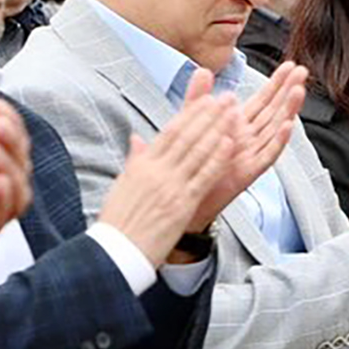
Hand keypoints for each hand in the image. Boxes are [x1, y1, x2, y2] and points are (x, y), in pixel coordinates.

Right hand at [98, 88, 235, 264]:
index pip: (170, 132)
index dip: (191, 115)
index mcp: (142, 165)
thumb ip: (135, 160)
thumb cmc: (118, 222)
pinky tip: (230, 144)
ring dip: (218, 129)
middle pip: (187, 136)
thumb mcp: (123, 185)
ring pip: (198, 151)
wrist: (115, 251)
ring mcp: (170, 186)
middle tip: (227, 98)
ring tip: (234, 113)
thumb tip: (137, 139)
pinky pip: (203, 176)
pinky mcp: (182, 203)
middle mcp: (156, 171)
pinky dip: (217, 158)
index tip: (206, 100)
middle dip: (209, 114)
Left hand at [188, 63, 308, 232]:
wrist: (181, 195)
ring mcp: (250, 155)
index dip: (276, 83)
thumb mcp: (190, 122)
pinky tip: (287, 126)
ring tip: (298, 91)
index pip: (262, 101)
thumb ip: (198, 96)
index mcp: (237, 126)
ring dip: (288, 110)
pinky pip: (267, 155)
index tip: (289, 67)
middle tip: (302, 72)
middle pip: (274, 111)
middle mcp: (248, 139)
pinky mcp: (248, 172)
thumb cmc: (189, 163)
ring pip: (275, 129)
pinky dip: (278, 141)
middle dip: (289, 90)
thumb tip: (203, 70)